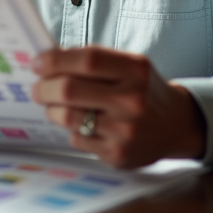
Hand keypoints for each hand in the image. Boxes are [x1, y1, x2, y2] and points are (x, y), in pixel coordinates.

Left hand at [32, 46, 206, 167]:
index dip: (55, 60)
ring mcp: (125, 129)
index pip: (87, 59)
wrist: (175, 125)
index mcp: (135, 69)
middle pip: (69, 90)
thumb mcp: (129, 66)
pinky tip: (81, 125)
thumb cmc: (142, 90)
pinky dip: (72, 131)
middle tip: (37, 88)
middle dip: (44, 88)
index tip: (38, 63)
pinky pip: (77, 139)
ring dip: (52, 110)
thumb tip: (48, 59)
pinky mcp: (118, 153)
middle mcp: (132, 99)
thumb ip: (94, 61)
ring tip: (54, 106)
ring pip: (68, 117)